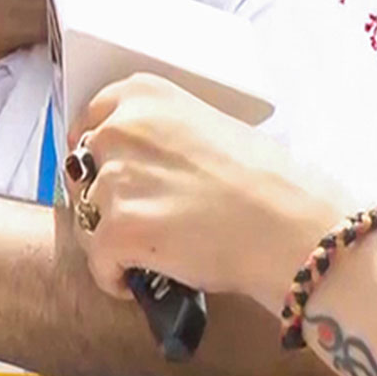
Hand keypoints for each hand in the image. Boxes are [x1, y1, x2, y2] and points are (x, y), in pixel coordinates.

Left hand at [65, 74, 356, 311]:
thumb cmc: (267, 181)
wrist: (291, 226)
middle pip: (85, 171)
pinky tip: (140, 281)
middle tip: (139, 220)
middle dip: (103, 198)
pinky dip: (114, 277)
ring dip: (112, 239)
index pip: (90, 120)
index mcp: (143, 94)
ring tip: (151, 254)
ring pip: (88, 219)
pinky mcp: (118, 230)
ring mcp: (116, 179)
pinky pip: (97, 262)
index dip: (97, 155)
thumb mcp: (207, 127)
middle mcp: (121, 128)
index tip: (105, 175)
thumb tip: (135, 163)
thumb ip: (161, 135)